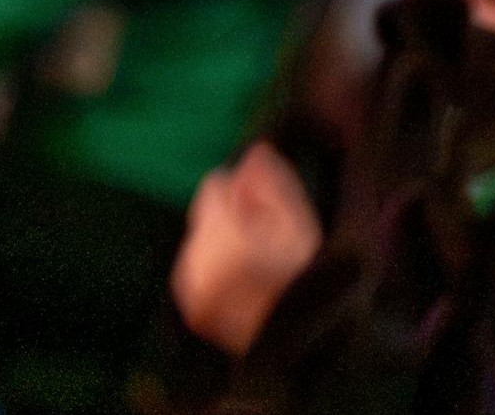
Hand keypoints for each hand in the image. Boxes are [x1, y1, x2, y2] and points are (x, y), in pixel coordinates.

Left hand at [170, 142, 323, 354]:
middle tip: (265, 239)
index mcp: (229, 239)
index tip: (265, 211)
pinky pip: (196, 263)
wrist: (294, 343)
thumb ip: (274, 186)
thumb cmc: (305, 279)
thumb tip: (255, 152)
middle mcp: (201, 261)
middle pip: (205, 210)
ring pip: (199, 236)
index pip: (214, 186)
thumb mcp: (300, 226)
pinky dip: (214, 264)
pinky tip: (241, 280)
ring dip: (221, 239)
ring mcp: (191, 285)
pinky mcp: (189, 303)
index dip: (243, 192)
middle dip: (231, 215)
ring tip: (254, 264)